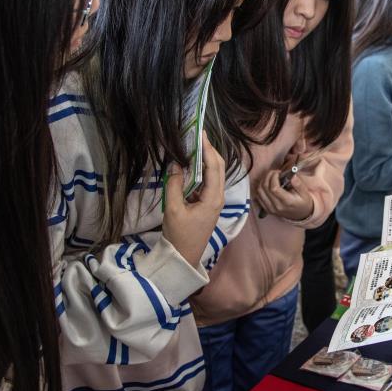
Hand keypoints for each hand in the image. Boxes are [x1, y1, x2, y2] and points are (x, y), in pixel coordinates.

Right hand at [162, 132, 225, 265]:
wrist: (183, 257)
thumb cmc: (179, 235)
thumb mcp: (173, 209)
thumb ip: (174, 184)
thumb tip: (175, 163)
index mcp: (213, 198)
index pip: (214, 166)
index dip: (208, 148)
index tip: (200, 133)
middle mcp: (218, 197)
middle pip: (218, 167)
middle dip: (210, 150)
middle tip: (197, 135)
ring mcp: (214, 200)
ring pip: (214, 174)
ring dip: (206, 159)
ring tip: (194, 144)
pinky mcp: (208, 204)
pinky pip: (208, 181)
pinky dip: (202, 170)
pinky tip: (191, 163)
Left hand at [254, 168, 314, 221]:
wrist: (300, 215)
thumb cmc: (302, 203)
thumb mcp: (305, 193)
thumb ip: (298, 184)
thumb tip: (292, 175)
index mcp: (286, 202)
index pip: (274, 188)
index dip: (273, 177)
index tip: (278, 172)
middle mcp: (276, 206)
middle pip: (265, 188)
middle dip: (268, 176)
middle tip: (274, 172)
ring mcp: (270, 208)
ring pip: (259, 191)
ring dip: (263, 180)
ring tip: (271, 177)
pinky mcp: (266, 208)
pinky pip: (258, 196)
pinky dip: (260, 187)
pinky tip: (267, 183)